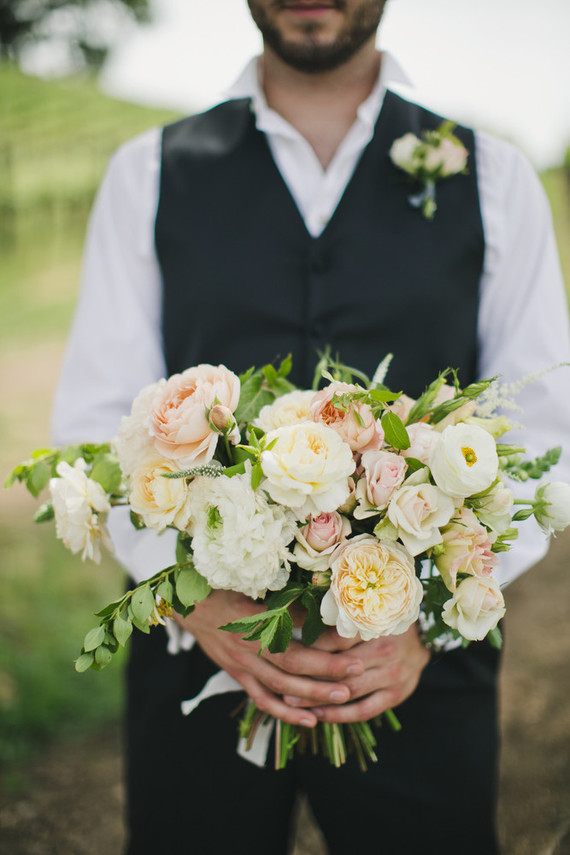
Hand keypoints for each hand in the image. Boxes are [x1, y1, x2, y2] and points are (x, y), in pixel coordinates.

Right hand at [173, 591, 364, 726]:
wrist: (190, 607)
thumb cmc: (225, 591)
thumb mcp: (254, 590)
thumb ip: (286, 605)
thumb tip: (322, 608)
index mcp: (254, 622)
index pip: (295, 636)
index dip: (322, 640)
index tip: (351, 640)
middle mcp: (249, 647)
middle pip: (292, 664)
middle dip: (327, 670)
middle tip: (357, 671)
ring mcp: (242, 666)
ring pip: (281, 687)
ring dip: (312, 694)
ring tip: (342, 697)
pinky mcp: (239, 677)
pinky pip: (263, 700)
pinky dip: (286, 712)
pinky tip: (309, 720)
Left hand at [282, 624, 430, 722]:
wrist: (422, 642)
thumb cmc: (384, 623)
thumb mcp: (366, 613)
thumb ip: (340, 618)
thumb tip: (299, 614)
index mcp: (376, 627)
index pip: (338, 640)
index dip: (310, 648)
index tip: (286, 652)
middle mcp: (385, 651)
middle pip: (341, 669)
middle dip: (309, 678)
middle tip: (282, 683)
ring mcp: (392, 676)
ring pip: (349, 692)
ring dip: (319, 699)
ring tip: (293, 703)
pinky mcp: (395, 696)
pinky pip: (364, 710)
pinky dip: (340, 715)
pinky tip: (319, 714)